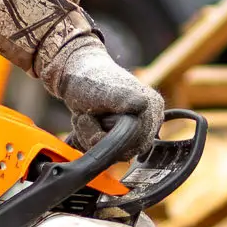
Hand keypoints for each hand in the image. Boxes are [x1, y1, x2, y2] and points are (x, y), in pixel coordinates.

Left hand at [47, 37, 165, 162]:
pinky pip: (106, 150)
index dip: (108, 137)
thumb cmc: (88, 79)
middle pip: (124, 151)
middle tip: (83, 117)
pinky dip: (90, 139)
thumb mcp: (101, 89)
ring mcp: (136, 126)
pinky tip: (84, 124)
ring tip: (83, 117)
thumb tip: (142, 105)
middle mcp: (149, 118)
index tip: (89, 118)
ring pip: (112, 152)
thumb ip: (121, 98)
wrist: (75, 74)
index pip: (135, 144)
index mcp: (151, 106)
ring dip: (90, 137)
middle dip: (97, 137)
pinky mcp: (122, 131)